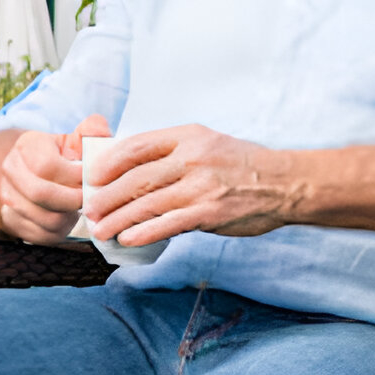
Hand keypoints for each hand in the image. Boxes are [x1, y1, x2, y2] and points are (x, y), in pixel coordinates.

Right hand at [0, 115, 112, 242]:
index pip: (47, 166)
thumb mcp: (76, 141)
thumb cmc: (63, 158)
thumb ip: (92, 132)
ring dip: (68, 217)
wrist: (34, 174)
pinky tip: (65, 219)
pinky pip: (39, 235)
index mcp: (27, 145)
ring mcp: (6, 196)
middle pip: (41, 193)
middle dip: (72, 200)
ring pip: (43, 218)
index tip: (91, 179)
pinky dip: (58, 232)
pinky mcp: (10, 220)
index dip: (74, 177)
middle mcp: (10, 169)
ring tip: (78, 209)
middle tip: (88, 200)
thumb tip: (99, 129)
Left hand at [81, 123, 303, 246]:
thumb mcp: (208, 144)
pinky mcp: (209, 213)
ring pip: (147, 203)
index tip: (92, 176)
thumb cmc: (242, 165)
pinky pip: (168, 223)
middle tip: (89, 209)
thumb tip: (134, 170)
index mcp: (188, 136)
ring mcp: (200, 186)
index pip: (138, 145)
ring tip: (100, 229)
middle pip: (136, 177)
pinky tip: (128, 238)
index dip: (110, 162)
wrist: (286, 183)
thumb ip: (174, 153)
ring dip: (119, 218)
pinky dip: (144, 232)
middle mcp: (192, 158)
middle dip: (107, 196)